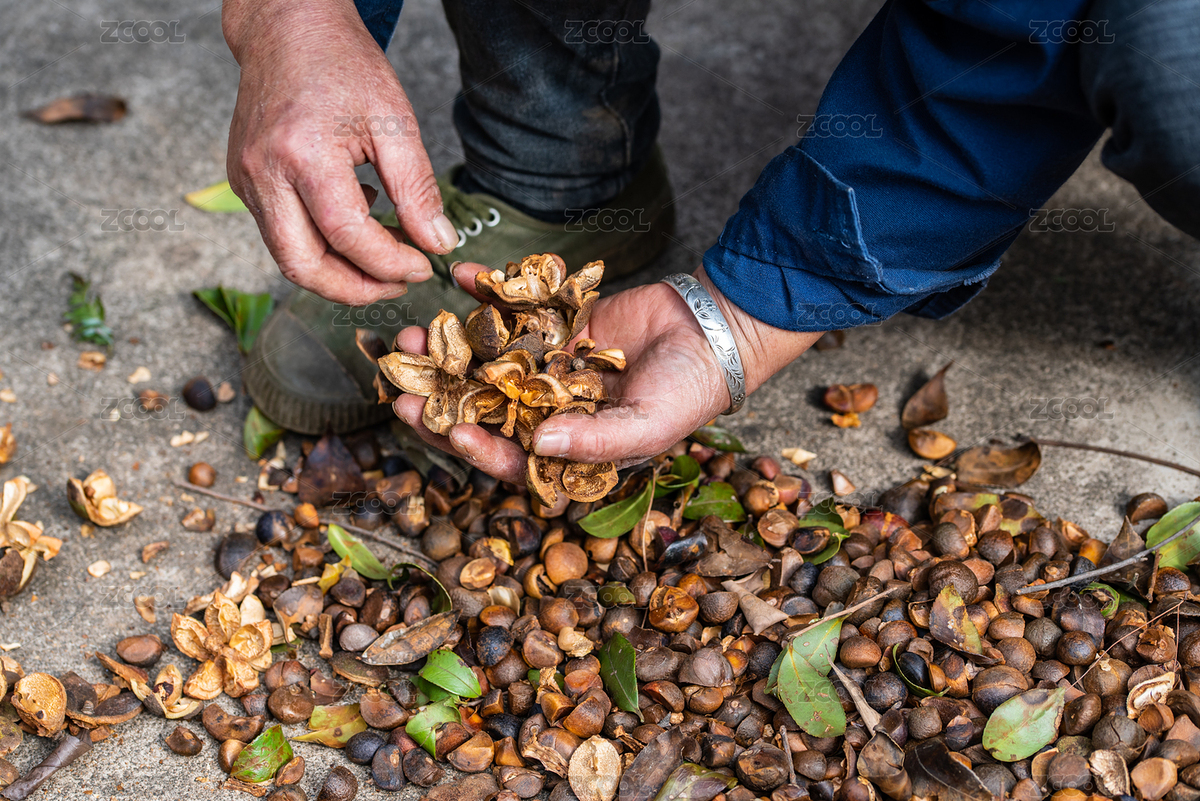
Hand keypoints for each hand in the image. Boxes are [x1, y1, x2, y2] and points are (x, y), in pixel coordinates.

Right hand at [223, 0, 457, 303]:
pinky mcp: (244, 182)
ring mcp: (246, 180)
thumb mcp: (395, 120)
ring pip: (289, 257)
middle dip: (356, 288)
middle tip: (399, 283)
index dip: (389, 263)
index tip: (423, 265)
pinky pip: (282, 234)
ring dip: (339, 272)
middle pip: (303, 266)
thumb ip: (418, 189)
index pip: (347, 236)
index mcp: (301, 153)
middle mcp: (262, 173)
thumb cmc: (341, 64)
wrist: (286, 28)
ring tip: (384, 257)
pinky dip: (322, 244)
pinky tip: (356, 220)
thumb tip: (438, 243)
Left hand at [393, 263, 823, 482]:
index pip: (509, 456)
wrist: (713, 330)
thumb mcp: (645, 429)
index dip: (474, 447)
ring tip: (416, 333)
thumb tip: (534, 445)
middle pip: (483, 408)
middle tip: (401, 384)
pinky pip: (515, 310)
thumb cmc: (686, 394)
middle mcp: (549, 410)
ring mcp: (547, 366)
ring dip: (451, 347)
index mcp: (566, 449)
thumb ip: (592, 443)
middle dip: (442, 397)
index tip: (445, 429)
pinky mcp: (554, 323)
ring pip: (487, 359)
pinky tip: (464, 276)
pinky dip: (490, 293)